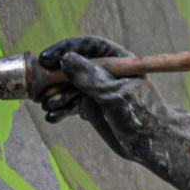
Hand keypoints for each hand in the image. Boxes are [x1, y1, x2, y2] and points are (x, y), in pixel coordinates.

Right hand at [37, 35, 189, 189]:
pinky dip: (59, 110)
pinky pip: (68, 104)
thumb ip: (91, 78)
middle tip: (39, 89)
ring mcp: (94, 89)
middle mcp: (102, 71)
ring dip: (54, 95)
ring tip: (48, 106)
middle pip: (70, 66)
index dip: (65, 50)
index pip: (86, 47)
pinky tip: (53, 117)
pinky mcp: (88, 106)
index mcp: (115, 59)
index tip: (46, 59)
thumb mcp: (116, 94)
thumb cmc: (142, 114)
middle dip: (53, 77)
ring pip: (66, 86)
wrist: (151, 143)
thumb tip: (66, 60)